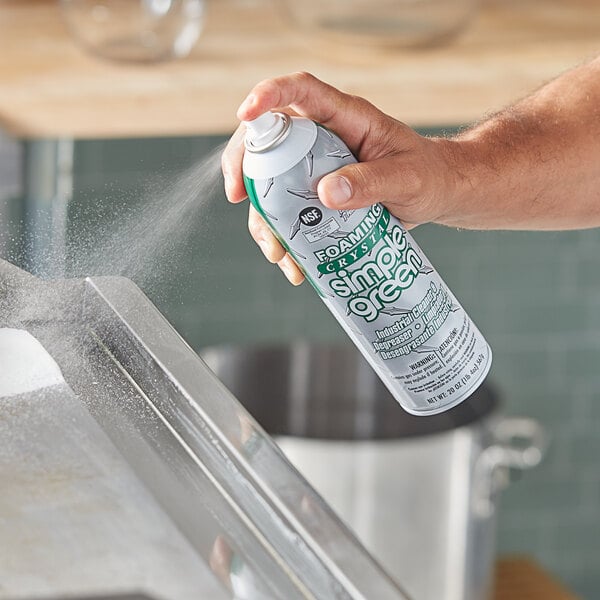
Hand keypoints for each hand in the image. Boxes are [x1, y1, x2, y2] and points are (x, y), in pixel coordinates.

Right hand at [221, 72, 464, 283]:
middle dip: (244, 165)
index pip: (302, 91)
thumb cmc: (429, 176)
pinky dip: (283, 238)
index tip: (245, 114)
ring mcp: (315, 168)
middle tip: (238, 195)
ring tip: (277, 252)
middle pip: (268, 138)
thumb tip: (325, 193)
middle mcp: (323, 139)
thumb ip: (372, 182)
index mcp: (346, 118)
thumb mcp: (409, 178)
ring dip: (262, 217)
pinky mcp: (315, 197)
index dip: (269, 94)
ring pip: (270, 183)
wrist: (436, 195)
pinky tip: (293, 263)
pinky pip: (287, 213)